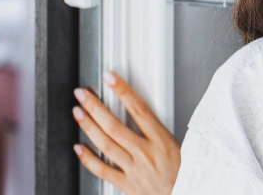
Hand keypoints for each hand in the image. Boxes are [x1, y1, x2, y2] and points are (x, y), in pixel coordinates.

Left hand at [73, 72, 180, 193]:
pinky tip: (79, 147)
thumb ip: (160, 131)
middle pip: (115, 126)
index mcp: (162, 140)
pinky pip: (103, 170)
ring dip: (88, 126)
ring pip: (105, 145)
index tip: (111, 78)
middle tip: (82, 94)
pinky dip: (88, 159)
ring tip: (78, 112)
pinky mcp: (127, 185)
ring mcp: (135, 169)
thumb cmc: (185, 172)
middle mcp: (146, 153)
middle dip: (95, 107)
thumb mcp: (181, 145)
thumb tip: (142, 113)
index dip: (123, 91)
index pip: (139, 110)